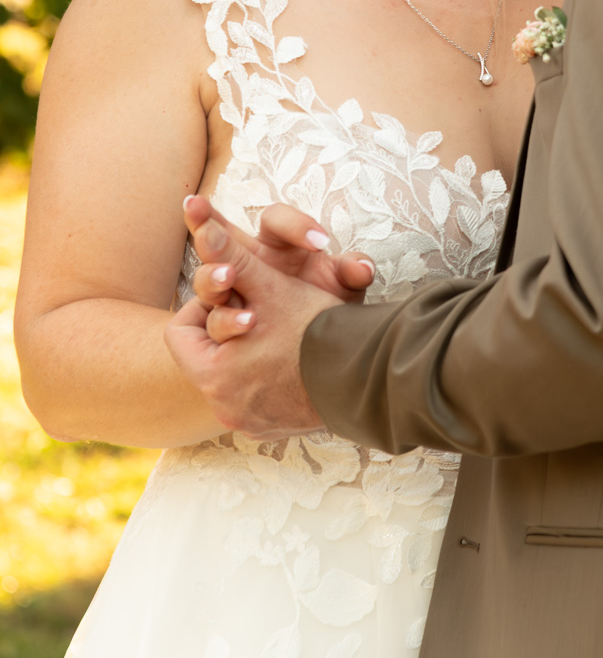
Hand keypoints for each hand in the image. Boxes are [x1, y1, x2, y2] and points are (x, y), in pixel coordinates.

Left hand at [165, 202, 370, 436]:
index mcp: (212, 375)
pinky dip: (266, 379)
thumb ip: (230, 256)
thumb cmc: (316, 328)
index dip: (203, 305)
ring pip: (230, 377)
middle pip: (205, 355)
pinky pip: (253, 400)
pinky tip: (290, 361)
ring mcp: (247, 423)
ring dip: (245, 353)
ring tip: (274, 333)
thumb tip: (200, 227)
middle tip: (254, 311)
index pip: (180, 332)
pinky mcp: (271, 430)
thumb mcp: (270, 287)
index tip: (231, 293)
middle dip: (227, 327)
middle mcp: (223, 407)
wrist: (368, 375)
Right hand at [181, 196, 373, 341]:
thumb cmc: (325, 308)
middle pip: (223, 236)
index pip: (278, 220)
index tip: (320, 243)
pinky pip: (201, 317)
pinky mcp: (215, 319)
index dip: (296, 226)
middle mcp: (248, 259)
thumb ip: (352, 273)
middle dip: (216, 233)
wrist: (310, 349)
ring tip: (226, 279)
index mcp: (279, 242)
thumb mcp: (342, 290)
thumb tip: (362, 268)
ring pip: (209, 275)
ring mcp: (228, 289)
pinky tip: (213, 330)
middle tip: (236, 249)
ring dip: (212, 277)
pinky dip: (205, 320)